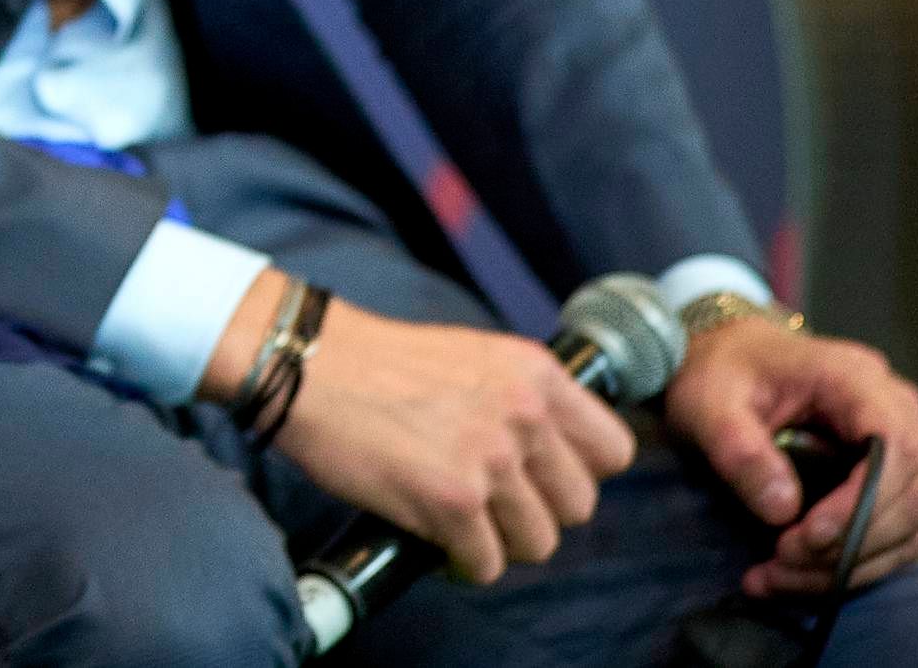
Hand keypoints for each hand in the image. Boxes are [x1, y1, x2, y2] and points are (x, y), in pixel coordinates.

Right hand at [256, 287, 637, 582]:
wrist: (304, 363)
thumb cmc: (376, 361)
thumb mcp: (471, 355)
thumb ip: (519, 397)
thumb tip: (550, 458)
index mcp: (535, 373)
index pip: (613, 450)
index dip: (578, 472)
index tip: (541, 476)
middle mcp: (524, 415)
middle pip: (578, 506)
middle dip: (536, 513)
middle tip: (492, 505)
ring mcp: (490, 459)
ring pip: (538, 542)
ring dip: (500, 542)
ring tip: (462, 526)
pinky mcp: (453, 501)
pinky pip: (487, 563)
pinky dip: (463, 563)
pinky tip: (438, 542)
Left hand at [662, 316, 917, 599]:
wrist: (727, 361)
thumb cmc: (721, 372)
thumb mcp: (709, 402)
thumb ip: (740, 449)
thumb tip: (783, 510)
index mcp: (858, 379)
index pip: (895, 449)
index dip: (863, 503)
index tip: (808, 537)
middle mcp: (897, 413)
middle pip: (913, 497)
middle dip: (850, 545)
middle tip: (782, 562)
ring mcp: (903, 450)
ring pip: (908, 528)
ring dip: (847, 566)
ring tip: (776, 578)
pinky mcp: (893, 483)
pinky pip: (894, 537)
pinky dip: (849, 565)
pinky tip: (792, 576)